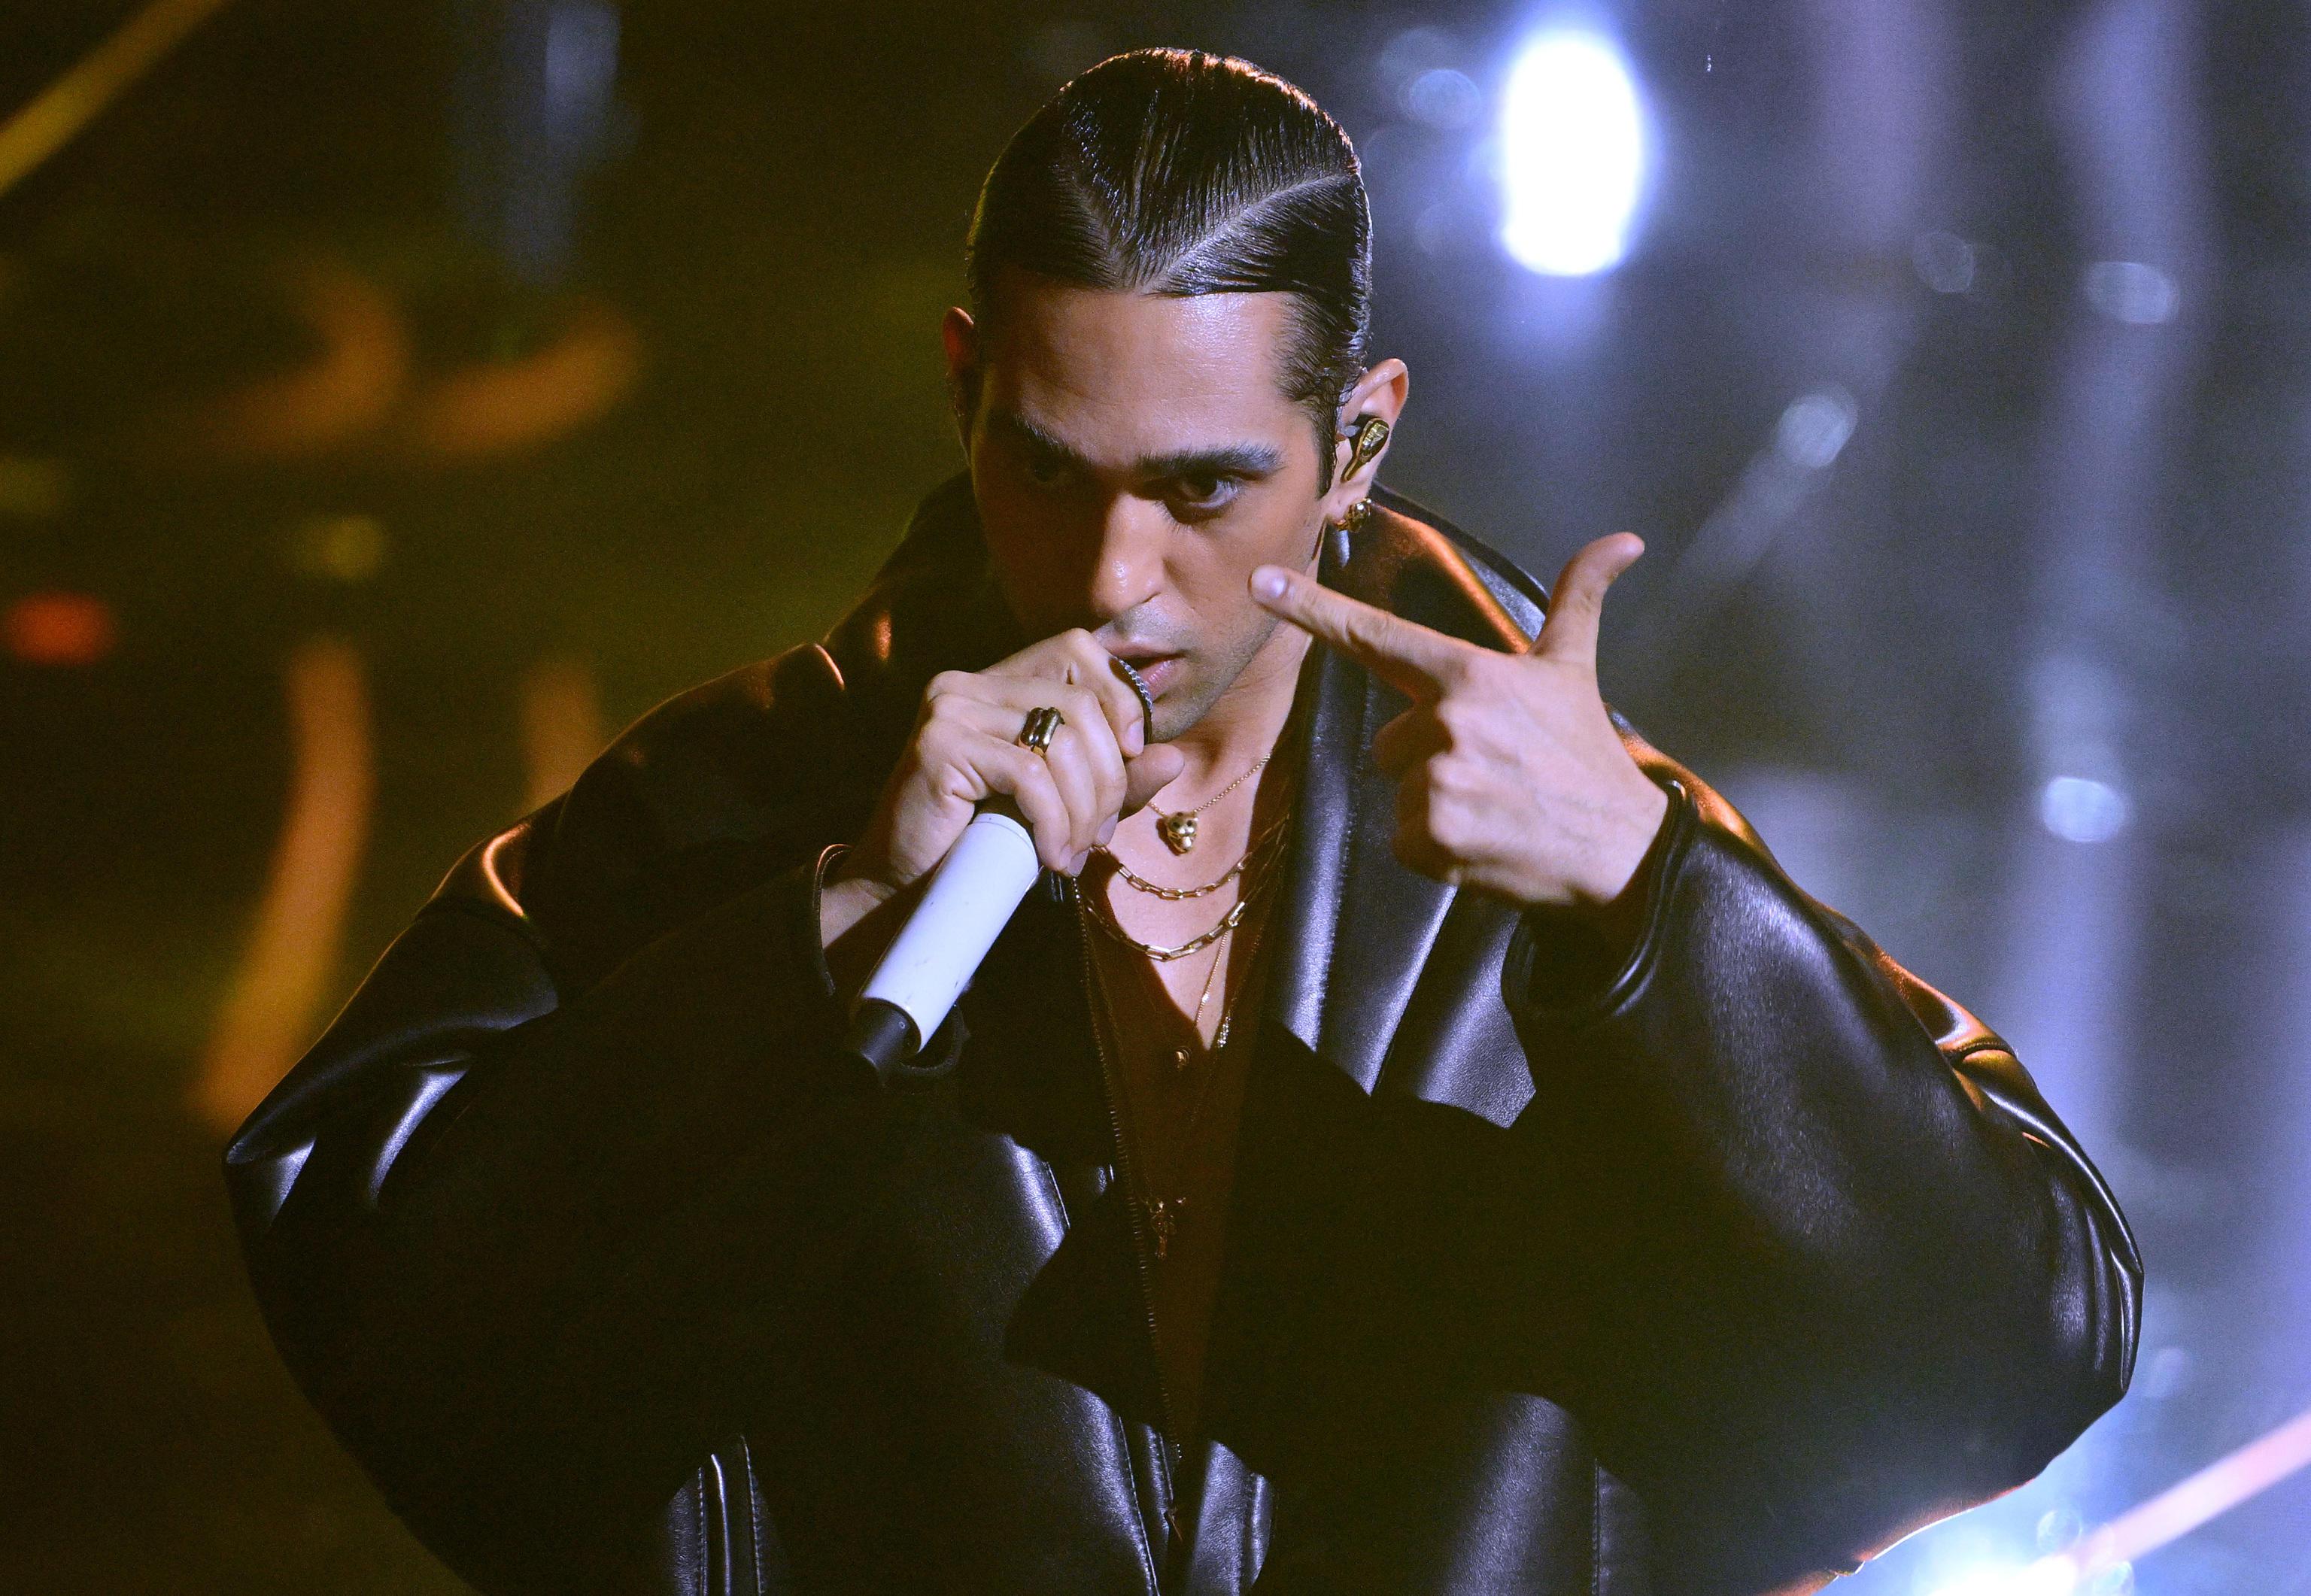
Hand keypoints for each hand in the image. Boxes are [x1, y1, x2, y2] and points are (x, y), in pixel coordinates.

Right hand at [821, 629, 1185, 963]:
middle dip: (1108, 778)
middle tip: (1098, 835)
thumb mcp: (1064, 806)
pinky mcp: (939, 744)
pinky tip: (1049, 857)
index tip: (1130, 759)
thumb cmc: (983, 844)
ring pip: (1061, 740)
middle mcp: (968, 683)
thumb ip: (1116, 780)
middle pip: (1080, 703)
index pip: (1078, 650)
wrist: (905, 890)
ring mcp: (950, 708)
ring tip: (1072, 853)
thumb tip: (1173, 757)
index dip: (1119, 699)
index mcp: (997, 682)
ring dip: (1083, 809)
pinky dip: (1054, 822)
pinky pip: (1030, 775)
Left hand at [1250, 534, 1667, 917]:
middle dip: (1429, 758)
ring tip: (1496, 807)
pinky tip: (1484, 842)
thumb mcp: (1575, 670)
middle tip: (1494, 770)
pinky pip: (1402, 840)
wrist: (1622, 851)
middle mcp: (1447, 721)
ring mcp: (1438, 782)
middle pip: (1391, 741)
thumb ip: (1579, 599)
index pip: (1376, 635)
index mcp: (1468, 674)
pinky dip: (1436, 849)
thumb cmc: (1588, 755)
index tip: (1258, 583)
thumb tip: (1625, 539)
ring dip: (1436, 804)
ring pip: (1399, 791)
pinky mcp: (1434, 839)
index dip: (1312, 608)